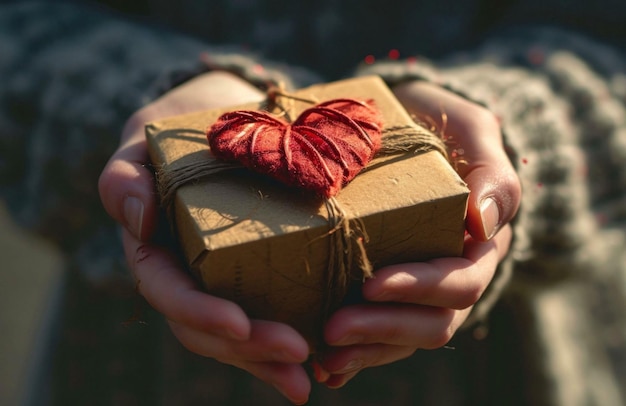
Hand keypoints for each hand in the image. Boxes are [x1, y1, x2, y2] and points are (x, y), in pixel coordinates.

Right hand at [99, 72, 310, 403]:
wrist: (221, 117)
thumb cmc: (176, 132)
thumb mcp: (141, 146)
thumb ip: (125, 179)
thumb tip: (139, 219)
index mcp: (156, 252)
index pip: (169, 292)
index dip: (199, 313)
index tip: (239, 325)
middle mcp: (189, 274)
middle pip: (209, 327)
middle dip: (249, 349)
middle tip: (298, 355)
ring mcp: (224, 279)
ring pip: (239, 335)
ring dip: (271, 361)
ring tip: (309, 378)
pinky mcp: (259, 273)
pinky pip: (270, 313)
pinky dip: (288, 342)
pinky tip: (322, 363)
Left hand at [311, 81, 520, 387]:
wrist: (414, 126)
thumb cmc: (445, 127)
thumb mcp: (473, 132)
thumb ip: (491, 173)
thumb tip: (482, 224)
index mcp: (479, 246)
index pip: (460, 283)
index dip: (419, 289)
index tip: (371, 284)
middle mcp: (454, 276)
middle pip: (431, 323)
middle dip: (383, 329)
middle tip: (333, 329)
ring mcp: (421, 290)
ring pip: (403, 338)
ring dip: (364, 352)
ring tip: (320, 359)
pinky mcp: (392, 293)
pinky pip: (380, 334)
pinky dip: (355, 352)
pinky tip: (322, 365)